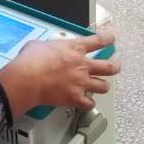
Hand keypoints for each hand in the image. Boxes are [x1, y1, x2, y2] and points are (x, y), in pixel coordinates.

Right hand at [0, 31, 119, 116]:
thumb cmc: (30, 61)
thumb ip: (48, 47)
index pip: (98, 41)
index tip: (111, 39)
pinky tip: (87, 103)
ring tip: (104, 86)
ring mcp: (80, 82)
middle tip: (116, 66)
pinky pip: (89, 103)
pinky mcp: (75, 98)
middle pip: (108, 66)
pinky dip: (88, 104)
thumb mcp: (39, 45)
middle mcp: (82, 65)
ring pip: (103, 86)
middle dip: (115, 67)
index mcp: (74, 48)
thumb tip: (43, 49)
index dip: (108, 39)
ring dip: (104, 86)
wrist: (27, 79)